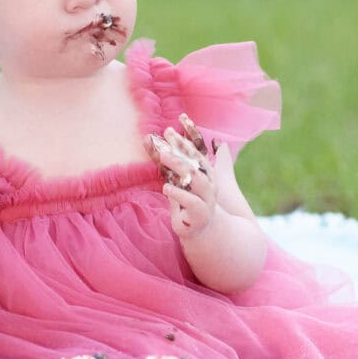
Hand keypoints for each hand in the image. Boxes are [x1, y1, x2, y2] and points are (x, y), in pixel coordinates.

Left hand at [144, 116, 217, 238]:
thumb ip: (166, 162)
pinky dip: (178, 193)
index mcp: (205, 173)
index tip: (171, 128)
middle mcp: (209, 183)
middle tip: (166, 135)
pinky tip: (166, 187)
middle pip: (196, 161)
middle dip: (181, 147)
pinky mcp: (200, 214)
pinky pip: (191, 201)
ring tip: (163, 156)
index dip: (184, 140)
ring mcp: (207, 199)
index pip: (196, 152)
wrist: (198, 230)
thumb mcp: (175, 180)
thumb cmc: (185, 202)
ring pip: (196, 179)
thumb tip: (148, 139)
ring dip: (179, 165)